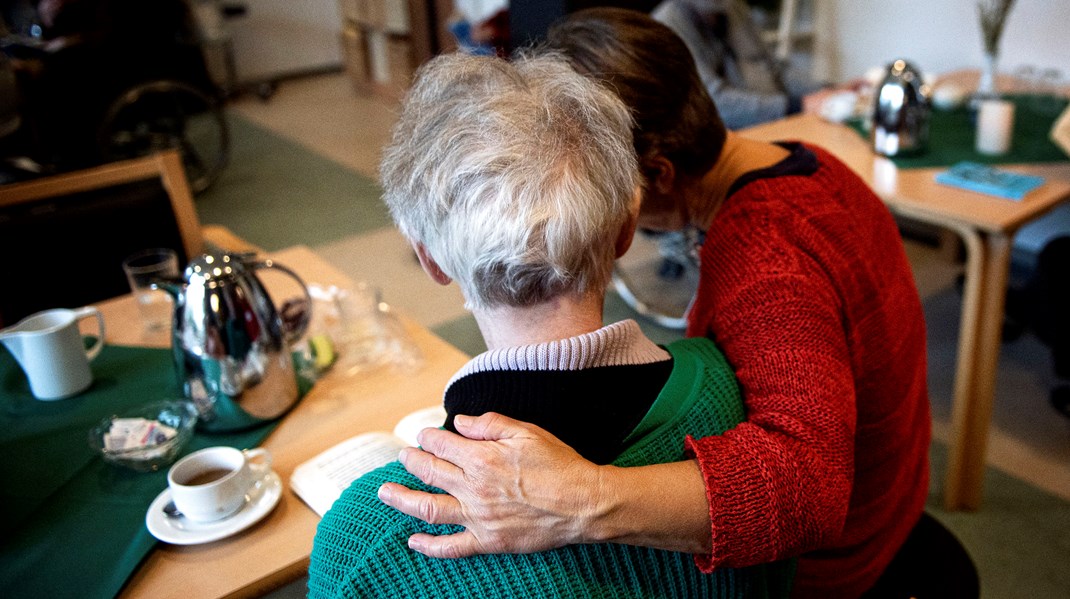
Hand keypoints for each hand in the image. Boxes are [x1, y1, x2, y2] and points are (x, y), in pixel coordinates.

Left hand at [377, 412, 602, 557]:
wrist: (582, 504)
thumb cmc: (559, 465)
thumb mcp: (526, 432)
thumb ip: (489, 424)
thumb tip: (459, 422)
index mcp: (482, 458)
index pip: (443, 444)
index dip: (428, 437)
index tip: (422, 435)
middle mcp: (474, 488)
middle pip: (430, 473)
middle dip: (412, 462)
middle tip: (402, 456)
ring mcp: (478, 517)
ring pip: (429, 508)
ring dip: (402, 500)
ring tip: (384, 493)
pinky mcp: (488, 541)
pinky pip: (451, 547)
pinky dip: (429, 546)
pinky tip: (413, 540)